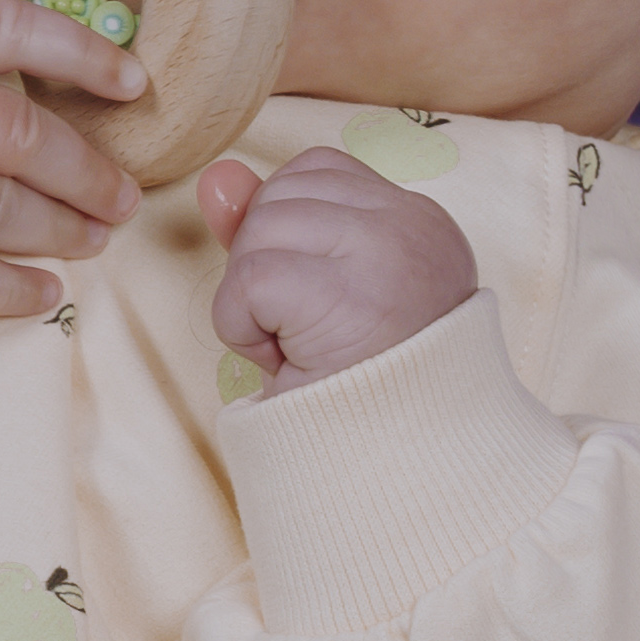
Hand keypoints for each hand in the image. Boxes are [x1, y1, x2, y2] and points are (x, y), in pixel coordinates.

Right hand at [0, 0, 147, 316]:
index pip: (23, 35)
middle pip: (28, 141)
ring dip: (62, 231)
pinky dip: (8, 291)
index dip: (89, 57)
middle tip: (124, 195)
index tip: (136, 83)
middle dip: (88, 174)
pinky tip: (43, 294)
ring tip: (96, 238)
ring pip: (4, 213)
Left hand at [200, 148, 479, 388]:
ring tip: (297, 343)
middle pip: (282, 193)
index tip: (314, 297)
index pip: (319, 172)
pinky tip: (282, 358)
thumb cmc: (360, 386)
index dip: (288, 232)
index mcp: (421, 223)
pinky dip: (242, 325)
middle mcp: (414, 226)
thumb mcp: (320, 291)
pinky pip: (250, 278)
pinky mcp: (346, 294)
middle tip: (303, 328)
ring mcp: (385, 254)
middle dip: (264, 261)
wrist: (399, 468)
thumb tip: (218, 176)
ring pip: (261, 228)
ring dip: (251, 296)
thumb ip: (275, 226)